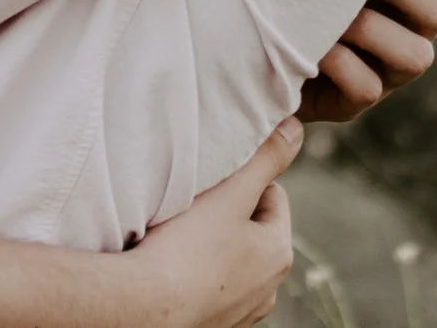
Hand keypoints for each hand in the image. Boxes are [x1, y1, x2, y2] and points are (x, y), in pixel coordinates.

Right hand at [122, 118, 300, 327]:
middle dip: (228, 216)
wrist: (141, 308)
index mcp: (279, 253)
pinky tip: (172, 268)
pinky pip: (210, 288)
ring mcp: (240, 313)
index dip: (242, 181)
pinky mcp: (213, 326)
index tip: (214, 184)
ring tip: (180, 240)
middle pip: (252, 231)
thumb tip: (295, 129)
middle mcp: (268, 290)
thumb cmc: (185, 250)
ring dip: (212, 247)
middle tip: (195, 208)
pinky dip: (197, 276)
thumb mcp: (230, 193)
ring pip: (231, 261)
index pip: (273, 195)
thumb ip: (265, 158)